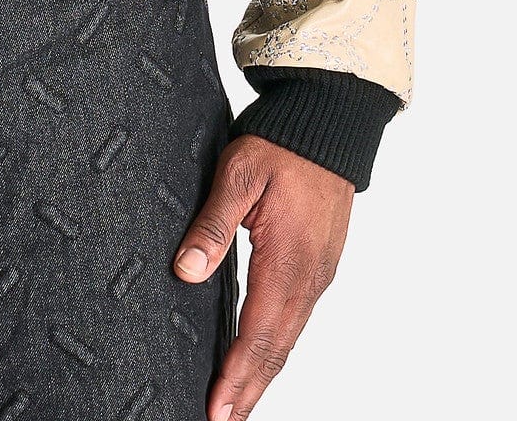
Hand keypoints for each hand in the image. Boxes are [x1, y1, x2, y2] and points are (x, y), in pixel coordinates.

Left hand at [174, 133, 352, 419]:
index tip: (217, 410)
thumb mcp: (238, 173)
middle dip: (250, 390)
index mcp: (288, 260)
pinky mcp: (319, 264)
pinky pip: (297, 318)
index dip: (237, 376)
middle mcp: (309, 277)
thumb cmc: (281, 144)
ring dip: (263, 374)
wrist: (329, 123)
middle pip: (278, 349)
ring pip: (290, 337)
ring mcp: (319, 273)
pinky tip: (261, 356)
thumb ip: (213, 224)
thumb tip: (187, 271)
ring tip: (237, 403)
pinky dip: (278, 347)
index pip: (259, 334)